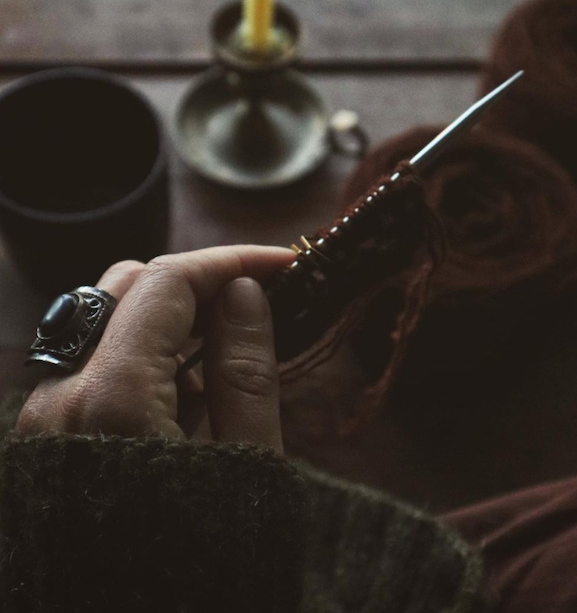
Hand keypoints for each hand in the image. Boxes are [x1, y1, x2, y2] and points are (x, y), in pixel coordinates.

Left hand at [15, 245, 293, 451]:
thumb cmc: (199, 562)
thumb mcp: (244, 464)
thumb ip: (244, 370)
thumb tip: (244, 292)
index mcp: (113, 399)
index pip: (167, 282)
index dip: (231, 260)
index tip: (282, 264)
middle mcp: (63, 394)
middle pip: (128, 285)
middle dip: (198, 281)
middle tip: (257, 300)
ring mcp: (47, 412)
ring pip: (109, 319)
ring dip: (173, 316)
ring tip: (228, 354)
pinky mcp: (49, 431)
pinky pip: (97, 362)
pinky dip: (146, 354)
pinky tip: (189, 394)